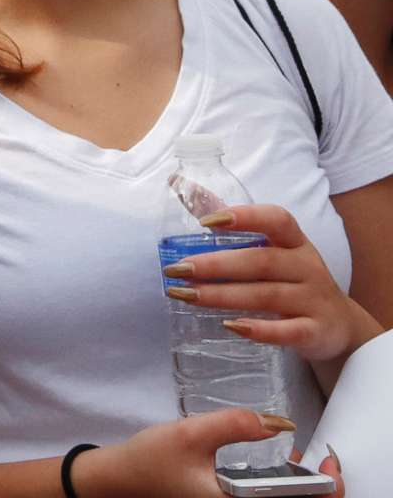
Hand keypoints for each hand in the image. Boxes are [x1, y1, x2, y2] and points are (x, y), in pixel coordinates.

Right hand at [77, 408, 306, 495]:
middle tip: (321, 460)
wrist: (121, 478)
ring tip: (305, 464)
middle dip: (319, 488)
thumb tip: (281, 422)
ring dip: (302, 489)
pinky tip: (283, 470)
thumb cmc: (152, 459)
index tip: (327, 462)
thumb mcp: (192, 434)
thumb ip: (235, 424)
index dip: (328, 488)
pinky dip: (285, 490)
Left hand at [163, 204, 381, 362]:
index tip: (204, 222)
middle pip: (262, 261)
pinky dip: (260, 330)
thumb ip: (229, 221)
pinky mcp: (316, 332)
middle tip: (176, 269)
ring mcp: (314, 300)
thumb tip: (178, 183)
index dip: (244, 217)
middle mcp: (307, 267)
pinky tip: (229, 326)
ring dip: (222, 296)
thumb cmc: (291, 277)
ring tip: (184, 295)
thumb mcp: (271, 247)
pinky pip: (289, 331)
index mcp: (295, 242)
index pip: (277, 220)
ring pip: (267, 296)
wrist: (340, 325)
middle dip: (215, 265)